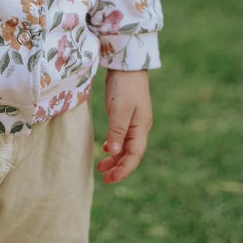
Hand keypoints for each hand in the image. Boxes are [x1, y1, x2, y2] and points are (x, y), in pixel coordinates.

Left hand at [96, 68, 151, 183]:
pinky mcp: (126, 113)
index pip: (134, 155)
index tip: (112, 179)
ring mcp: (133, 120)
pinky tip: (106, 148)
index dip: (124, 169)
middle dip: (119, 167)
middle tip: (105, 178)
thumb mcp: (120, 109)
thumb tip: (115, 152)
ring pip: (125, 145)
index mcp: (141, 127)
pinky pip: (121, 135)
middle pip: (130, 153)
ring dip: (115, 157)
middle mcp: (139, 127)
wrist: (127, 63)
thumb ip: (117, 131)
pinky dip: (114, 144)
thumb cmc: (125, 85)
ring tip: (101, 167)